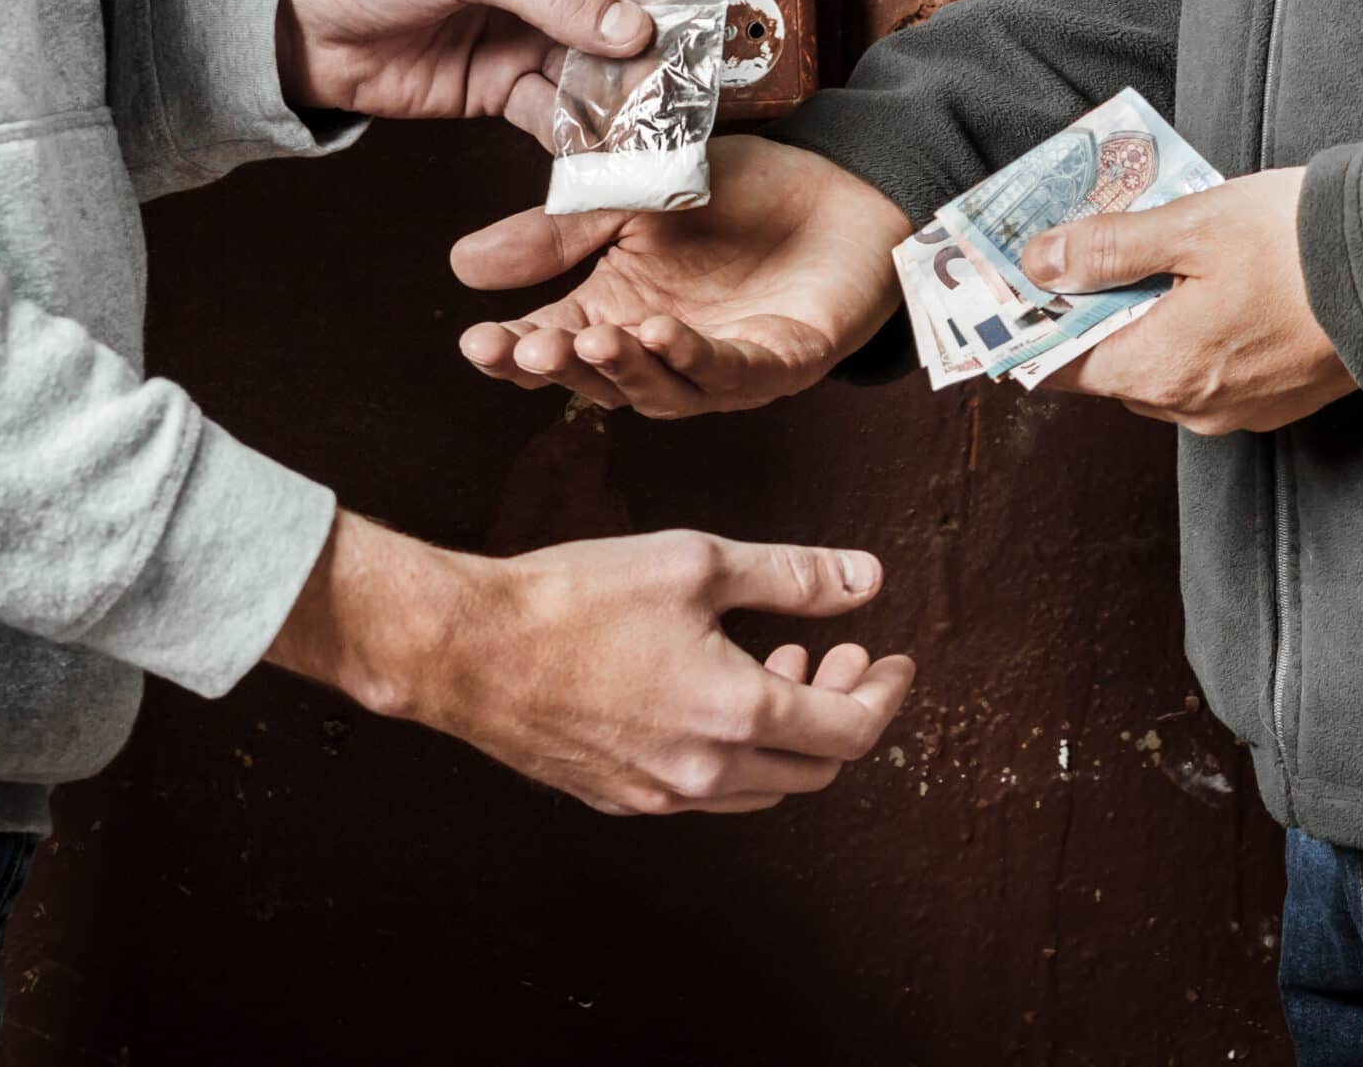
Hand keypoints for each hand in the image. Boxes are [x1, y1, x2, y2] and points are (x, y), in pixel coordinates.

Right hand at [266, 514, 915, 814]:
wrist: (468, 649)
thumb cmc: (576, 597)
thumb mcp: (699, 563)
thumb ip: (794, 576)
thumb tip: (867, 579)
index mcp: (739, 714)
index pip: (851, 729)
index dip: (884, 693)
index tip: (894, 659)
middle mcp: (707, 774)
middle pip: (814, 767)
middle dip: (840, 709)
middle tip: (839, 655)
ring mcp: (660, 796)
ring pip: (761, 786)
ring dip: (787, 731)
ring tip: (774, 661)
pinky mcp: (619, 798)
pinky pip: (705, 792)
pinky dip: (734, 750)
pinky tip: (712, 692)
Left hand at [277, 0, 664, 130]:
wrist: (294, 26)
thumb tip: (631, 26)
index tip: (670, 23)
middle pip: (621, 15)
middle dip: (646, 52)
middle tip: (667, 90)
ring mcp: (524, 36)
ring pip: (595, 69)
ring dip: (618, 98)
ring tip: (640, 128)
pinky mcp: (501, 87)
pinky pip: (556, 110)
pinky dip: (577, 130)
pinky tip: (594, 147)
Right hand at [453, 136, 912, 416]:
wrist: (839, 179)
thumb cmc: (740, 195)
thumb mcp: (627, 198)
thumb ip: (556, 233)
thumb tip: (461, 266)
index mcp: (619, 313)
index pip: (554, 345)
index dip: (513, 352)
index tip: (474, 342)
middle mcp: (665, 352)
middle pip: (600, 379)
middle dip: (559, 367)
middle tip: (525, 349)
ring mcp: (724, 365)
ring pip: (663, 390)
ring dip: (623, 369)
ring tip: (590, 340)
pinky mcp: (783, 361)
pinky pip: (732, 370)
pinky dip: (694, 355)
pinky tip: (660, 332)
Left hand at [1019, 166, 1356, 433]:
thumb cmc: (1298, 244)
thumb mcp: (1189, 227)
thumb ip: (1106, 249)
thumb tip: (1040, 263)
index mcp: (1158, 371)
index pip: (1059, 368)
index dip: (1037, 324)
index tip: (1031, 281)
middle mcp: (1190, 409)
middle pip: (1111, 365)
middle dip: (1099, 310)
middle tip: (1102, 246)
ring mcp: (1237, 412)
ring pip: (1162, 368)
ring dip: (1152, 318)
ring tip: (1167, 256)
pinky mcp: (1276, 402)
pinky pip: (1210, 372)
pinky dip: (1199, 333)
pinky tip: (1219, 284)